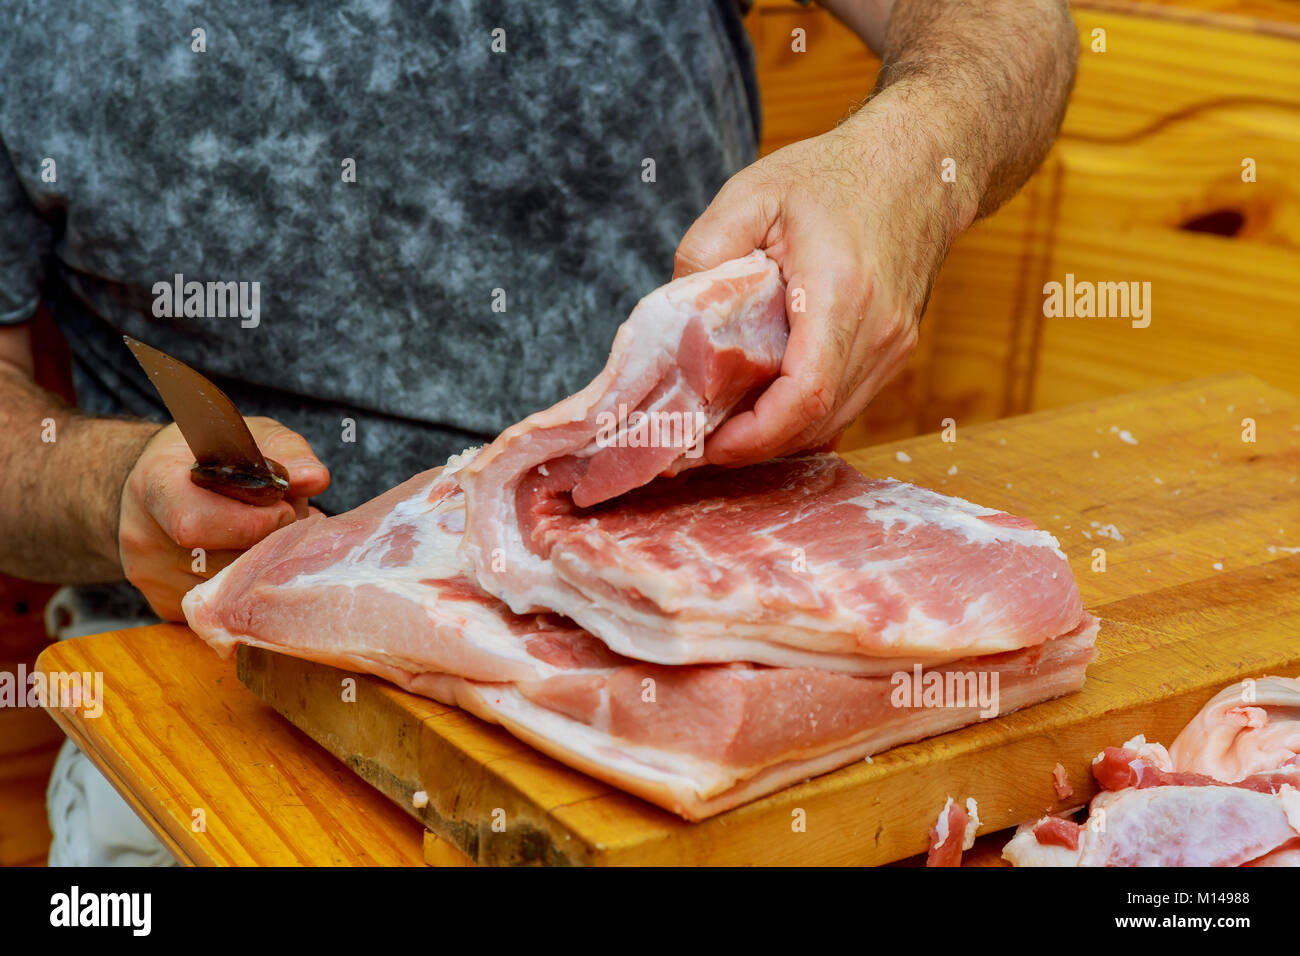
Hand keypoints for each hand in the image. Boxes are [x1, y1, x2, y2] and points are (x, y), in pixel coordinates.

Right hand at [117, 417, 329, 619]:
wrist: (151, 484)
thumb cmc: (206, 456)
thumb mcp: (244, 437)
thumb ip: (285, 452)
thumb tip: (314, 479)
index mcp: (155, 485)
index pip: (195, 523)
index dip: (251, 523)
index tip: (282, 509)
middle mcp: (143, 536)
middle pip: (221, 563)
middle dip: (269, 546)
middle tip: (290, 525)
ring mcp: (150, 575)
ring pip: (227, 592)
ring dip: (264, 569)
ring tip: (274, 537)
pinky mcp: (164, 603)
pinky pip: (222, 608)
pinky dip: (248, 588)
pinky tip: (254, 558)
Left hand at [673, 88, 977, 465]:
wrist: (919, 168)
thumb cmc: (835, 176)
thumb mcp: (754, 193)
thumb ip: (705, 249)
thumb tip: (675, 315)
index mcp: (841, 292)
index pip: (804, 394)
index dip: (756, 435)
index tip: (711, 445)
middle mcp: (878, 331)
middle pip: (816, 421)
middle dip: (756, 445)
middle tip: (700, 444)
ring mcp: (894, 347)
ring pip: (833, 421)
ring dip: (779, 436)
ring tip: (725, 429)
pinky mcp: (895, 352)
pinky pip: (846, 404)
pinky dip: (803, 418)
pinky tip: (765, 408)